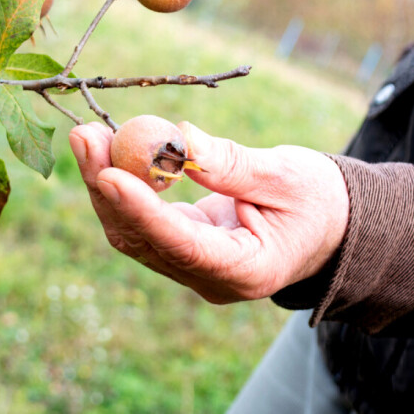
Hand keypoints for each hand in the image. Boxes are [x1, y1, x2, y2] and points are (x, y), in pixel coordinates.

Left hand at [68, 121, 349, 303]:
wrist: (328, 226)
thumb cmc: (318, 201)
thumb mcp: (287, 176)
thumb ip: (233, 165)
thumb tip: (179, 139)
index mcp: (247, 270)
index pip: (183, 245)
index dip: (142, 211)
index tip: (108, 174)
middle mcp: (210, 279)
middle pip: (143, 239)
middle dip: (107, 188)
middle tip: (84, 136)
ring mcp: (191, 267)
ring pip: (133, 232)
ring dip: (104, 183)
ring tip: (87, 135)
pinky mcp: (181, 248)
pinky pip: (141, 221)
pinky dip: (122, 185)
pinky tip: (108, 148)